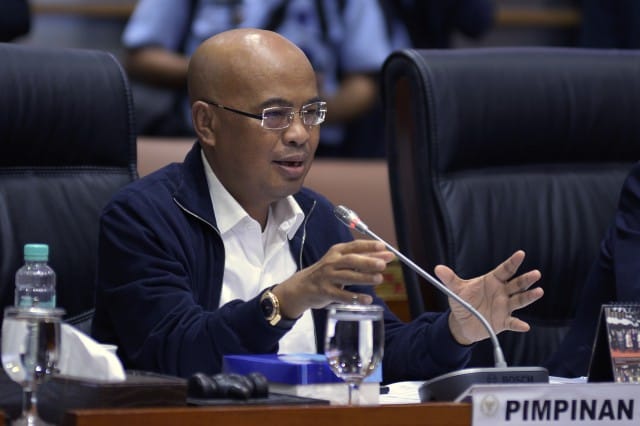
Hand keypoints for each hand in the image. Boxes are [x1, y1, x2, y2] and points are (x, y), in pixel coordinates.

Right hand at [273, 240, 393, 318]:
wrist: (302, 286)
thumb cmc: (327, 272)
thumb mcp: (341, 262)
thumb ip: (363, 258)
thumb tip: (387, 255)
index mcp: (337, 252)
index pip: (354, 246)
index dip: (369, 246)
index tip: (383, 247)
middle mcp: (332, 262)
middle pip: (350, 260)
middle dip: (367, 261)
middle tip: (383, 264)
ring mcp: (327, 277)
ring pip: (347, 276)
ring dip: (364, 277)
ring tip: (379, 279)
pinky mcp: (325, 292)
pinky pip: (341, 295)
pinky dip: (355, 297)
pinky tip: (367, 299)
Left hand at [436, 250, 542, 345]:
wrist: (462, 322)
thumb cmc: (462, 302)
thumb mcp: (455, 290)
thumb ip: (449, 279)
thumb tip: (438, 269)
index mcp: (492, 281)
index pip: (504, 270)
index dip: (513, 262)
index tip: (521, 254)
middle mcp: (502, 292)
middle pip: (516, 284)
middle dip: (526, 279)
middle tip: (536, 273)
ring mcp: (504, 307)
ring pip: (519, 300)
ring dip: (529, 297)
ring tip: (539, 292)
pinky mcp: (503, 321)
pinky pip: (512, 323)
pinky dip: (518, 324)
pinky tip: (524, 326)